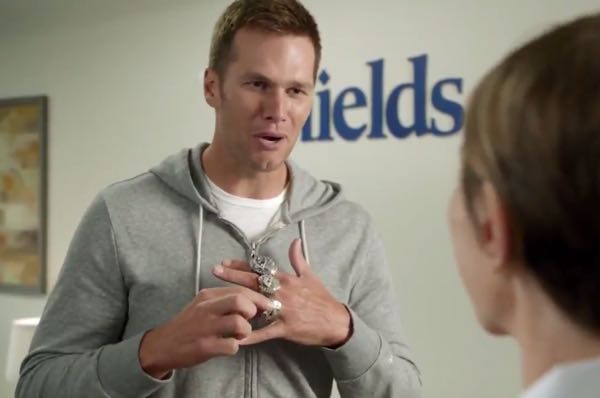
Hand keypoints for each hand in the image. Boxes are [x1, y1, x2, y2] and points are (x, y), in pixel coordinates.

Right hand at [139, 287, 272, 378]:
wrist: (163, 344)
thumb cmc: (189, 323)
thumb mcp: (202, 304)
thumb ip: (224, 300)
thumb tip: (252, 301)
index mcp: (208, 296)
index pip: (239, 289)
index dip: (258, 297)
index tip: (267, 305)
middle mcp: (206, 308)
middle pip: (240, 300)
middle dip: (253, 309)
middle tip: (251, 318)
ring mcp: (205, 328)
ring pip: (239, 323)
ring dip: (246, 330)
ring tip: (239, 334)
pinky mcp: (205, 347)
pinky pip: (232, 346)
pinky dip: (235, 346)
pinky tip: (228, 345)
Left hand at [212, 239, 351, 347]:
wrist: (335, 321)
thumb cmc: (321, 298)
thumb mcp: (310, 276)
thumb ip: (298, 259)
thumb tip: (295, 241)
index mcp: (286, 280)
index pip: (260, 269)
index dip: (241, 265)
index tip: (225, 262)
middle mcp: (282, 293)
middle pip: (254, 283)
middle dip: (233, 276)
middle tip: (215, 270)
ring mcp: (283, 311)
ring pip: (257, 306)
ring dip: (238, 304)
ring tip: (218, 303)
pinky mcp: (285, 328)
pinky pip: (265, 332)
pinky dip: (251, 335)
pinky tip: (236, 337)